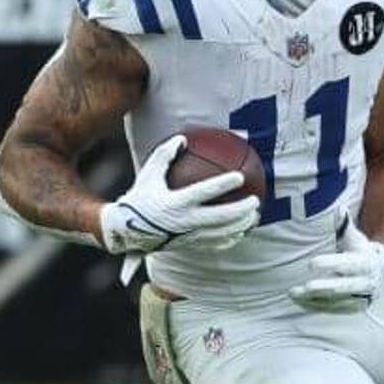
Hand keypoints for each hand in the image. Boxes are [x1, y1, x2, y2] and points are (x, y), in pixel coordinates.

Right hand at [99, 134, 259, 254]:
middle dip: (241, 210)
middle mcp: (185, 221)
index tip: (240, 177)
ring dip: (240, 225)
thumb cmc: (140, 197)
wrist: (127, 230)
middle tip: (255, 200)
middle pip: (220, 217)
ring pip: (221, 232)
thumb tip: (182, 138)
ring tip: (254, 216)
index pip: (205, 192)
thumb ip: (165, 154)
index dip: (223, 184)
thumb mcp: (148, 173)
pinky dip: (230, 238)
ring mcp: (189, 235)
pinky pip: (215, 244)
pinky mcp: (190, 244)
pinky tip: (241, 232)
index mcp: (175, 202)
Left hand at [289, 221, 383, 313]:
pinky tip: (299, 301)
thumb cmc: (360, 252)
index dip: (330, 263)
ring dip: (313, 299)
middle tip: (305, 287)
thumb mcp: (355, 238)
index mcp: (366, 263)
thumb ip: (345, 226)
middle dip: (324, 288)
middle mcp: (365, 283)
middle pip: (343, 287)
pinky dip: (315, 306)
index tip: (311, 263)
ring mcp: (360, 298)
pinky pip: (332, 310)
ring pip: (335, 301)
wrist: (379, 275)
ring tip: (293, 293)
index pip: (347, 264)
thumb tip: (340, 209)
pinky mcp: (353, 308)